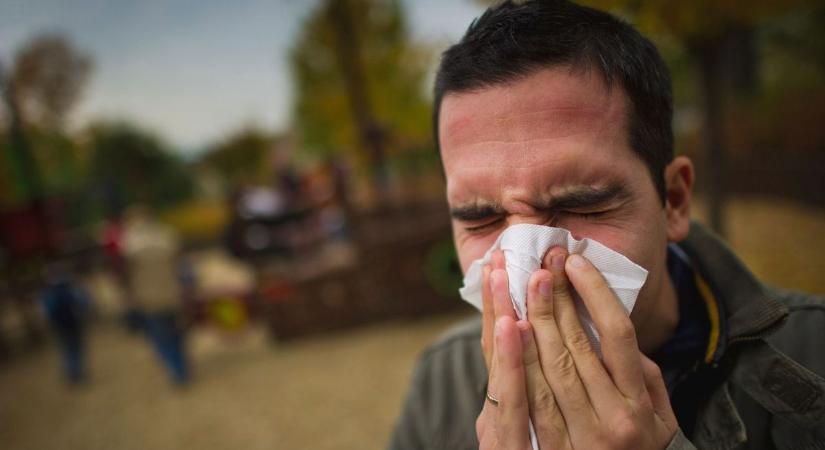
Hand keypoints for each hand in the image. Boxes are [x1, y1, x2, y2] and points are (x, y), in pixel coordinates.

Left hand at [477, 249, 677, 448]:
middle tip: (539, 261)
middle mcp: (614, 421)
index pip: (617, 335)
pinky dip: (515, 361)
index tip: (574, 262)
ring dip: (529, 319)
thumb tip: (611, 328)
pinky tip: (508, 328)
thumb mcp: (658, 414)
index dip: (595, 294)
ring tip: (515, 281)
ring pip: (548, 368)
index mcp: (641, 404)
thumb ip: (640, 374)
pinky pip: (528, 400)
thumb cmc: (645, 448)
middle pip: (576, 346)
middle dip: (553, 299)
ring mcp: (582, 439)